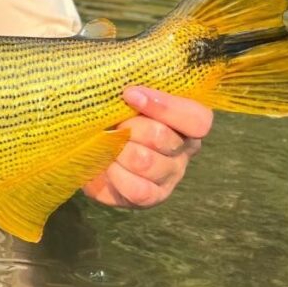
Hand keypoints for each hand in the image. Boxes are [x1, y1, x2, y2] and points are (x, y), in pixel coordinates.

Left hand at [83, 86, 212, 207]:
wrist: (90, 145)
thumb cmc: (113, 113)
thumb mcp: (124, 96)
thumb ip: (133, 90)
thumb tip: (129, 90)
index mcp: (185, 121)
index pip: (197, 119)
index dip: (164, 107)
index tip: (129, 94)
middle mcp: (183, 150)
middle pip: (161, 137)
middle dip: (128, 128)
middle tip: (112, 125)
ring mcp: (169, 176)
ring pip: (145, 162)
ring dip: (117, 150)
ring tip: (106, 145)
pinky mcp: (151, 197)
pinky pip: (138, 189)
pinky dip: (115, 175)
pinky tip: (105, 165)